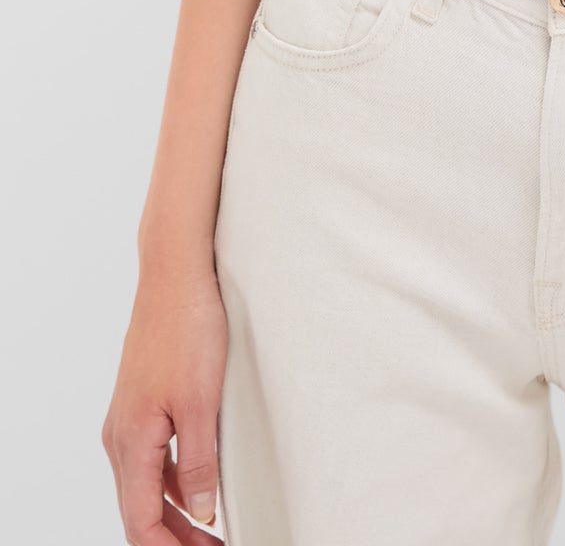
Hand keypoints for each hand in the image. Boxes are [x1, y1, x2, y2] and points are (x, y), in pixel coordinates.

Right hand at [103, 264, 226, 542]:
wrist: (175, 274)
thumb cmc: (189, 329)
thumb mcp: (202, 403)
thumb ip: (200, 463)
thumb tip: (203, 513)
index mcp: (130, 442)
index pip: (141, 523)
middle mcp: (120, 437)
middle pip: (140, 511)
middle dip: (174, 539)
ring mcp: (128, 419)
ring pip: (145, 487)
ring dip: (175, 514)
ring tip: (213, 530)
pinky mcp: (142, 403)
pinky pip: (152, 459)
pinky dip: (173, 483)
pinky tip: (200, 486)